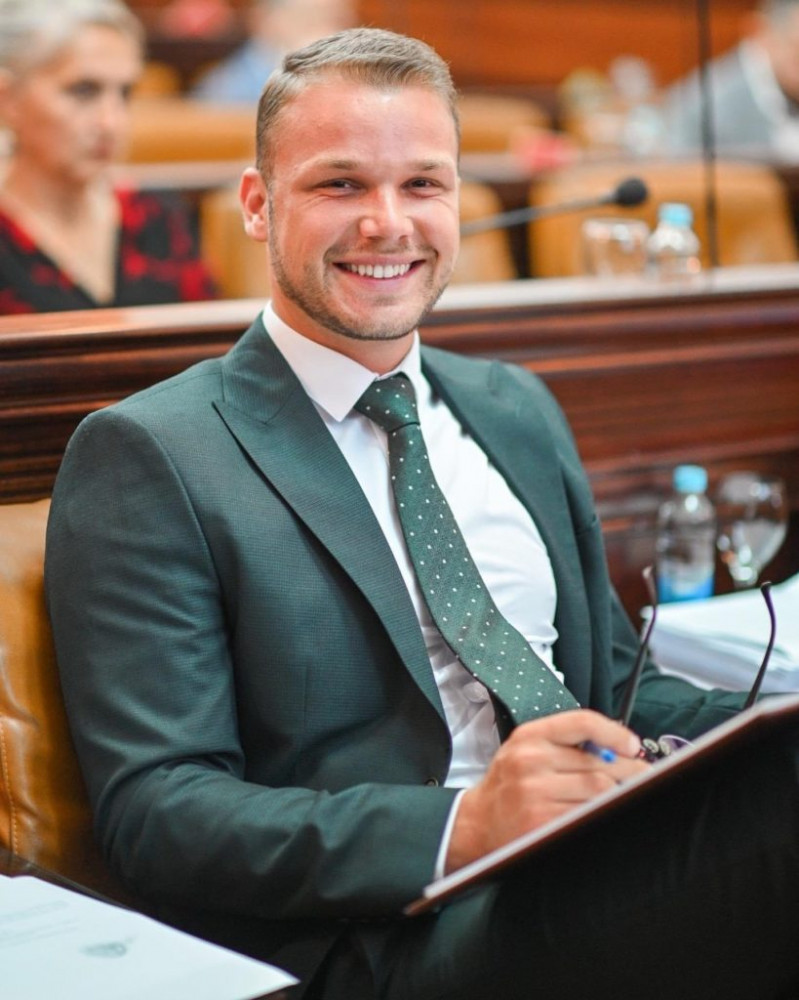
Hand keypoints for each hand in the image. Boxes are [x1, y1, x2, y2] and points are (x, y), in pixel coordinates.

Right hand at [445, 709, 646, 871]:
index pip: (582, 723)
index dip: (614, 732)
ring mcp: (535, 793)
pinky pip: (586, 814)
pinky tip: (605, 810)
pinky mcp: (541, 822)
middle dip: (629, 770)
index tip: (632, 744)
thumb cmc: (509, 783)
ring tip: (627, 793)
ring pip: (598, 790)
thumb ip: (566, 741)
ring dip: (619, 793)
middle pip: (598, 762)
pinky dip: (602, 812)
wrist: (478, 821)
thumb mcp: (526, 748)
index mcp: (529, 736)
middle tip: (643, 774)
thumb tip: (619, 745)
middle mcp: (530, 760)